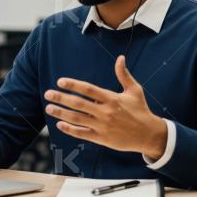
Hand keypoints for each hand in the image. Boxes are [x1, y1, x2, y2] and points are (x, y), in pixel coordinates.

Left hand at [44, 55, 167, 159]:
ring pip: (77, 119)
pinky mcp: (102, 138)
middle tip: (48, 94)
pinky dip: (70, 129)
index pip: (88, 89)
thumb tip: (120, 58)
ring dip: (61, 113)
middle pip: (79, 104)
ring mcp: (102, 126)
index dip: (73, 85)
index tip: (60, 82)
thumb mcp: (134, 90)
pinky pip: (82, 134)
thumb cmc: (141, 110)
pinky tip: (60, 124)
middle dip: (61, 98)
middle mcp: (105, 112)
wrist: (149, 134)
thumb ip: (124, 75)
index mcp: (112, 98)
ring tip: (48, 108)